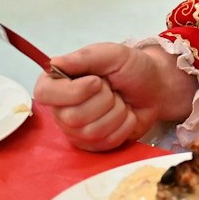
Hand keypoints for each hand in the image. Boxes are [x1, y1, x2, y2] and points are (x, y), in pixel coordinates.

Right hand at [33, 42, 195, 151]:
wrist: (155, 87)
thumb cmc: (132, 68)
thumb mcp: (113, 54)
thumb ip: (84, 57)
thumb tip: (53, 63)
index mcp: (58, 82)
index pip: (43, 94)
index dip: (72, 92)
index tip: (96, 81)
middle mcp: (61, 109)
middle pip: (73, 117)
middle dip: (104, 100)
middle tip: (112, 89)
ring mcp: (76, 130)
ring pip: (92, 131)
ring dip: (116, 112)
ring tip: (119, 100)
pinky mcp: (93, 145)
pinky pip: (107, 141)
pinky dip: (124, 125)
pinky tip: (125, 114)